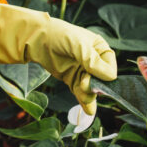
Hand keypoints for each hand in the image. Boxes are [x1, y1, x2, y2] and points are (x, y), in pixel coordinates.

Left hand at [0, 3, 116, 114]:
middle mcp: (94, 62)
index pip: (110, 67)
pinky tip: (88, 110)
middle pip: (101, 81)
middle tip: (84, 83)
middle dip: (95, 86)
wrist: (36, 39)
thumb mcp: (78, 44)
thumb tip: (109, 77)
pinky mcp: (72, 79)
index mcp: (100, 49)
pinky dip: (84, 101)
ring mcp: (83, 72)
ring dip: (88, 94)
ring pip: (91, 89)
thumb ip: (92, 60)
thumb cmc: (59, 36)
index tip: (95, 78)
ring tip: (82, 92)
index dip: (105, 75)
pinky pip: (80, 93)